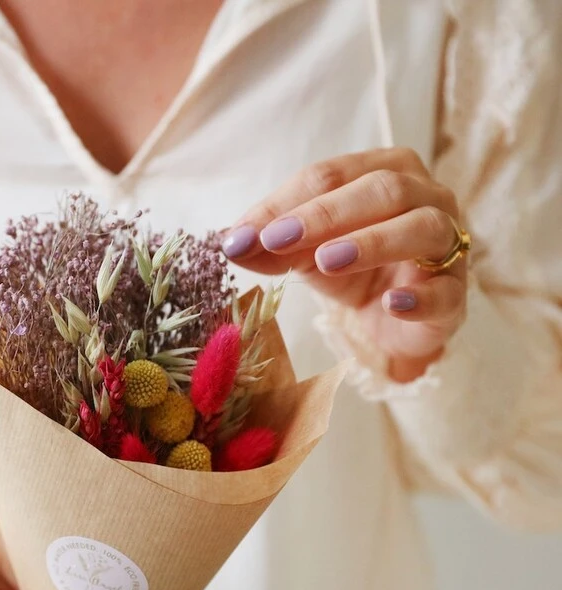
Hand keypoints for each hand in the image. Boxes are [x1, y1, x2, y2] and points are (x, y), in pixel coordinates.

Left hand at [222, 147, 466, 381]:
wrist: (392, 320)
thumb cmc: (353, 270)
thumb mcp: (304, 253)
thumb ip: (270, 246)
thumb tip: (231, 241)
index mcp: (384, 171)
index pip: (330, 176)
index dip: (285, 203)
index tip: (243, 234)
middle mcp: (425, 196)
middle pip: (381, 190)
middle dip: (325, 214)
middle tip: (277, 240)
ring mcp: (448, 242)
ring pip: (420, 228)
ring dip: (372, 242)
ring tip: (328, 261)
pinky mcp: (456, 292)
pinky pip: (446, 289)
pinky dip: (421, 296)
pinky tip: (393, 303)